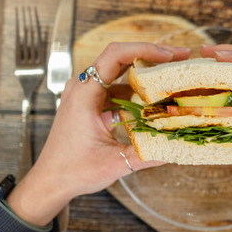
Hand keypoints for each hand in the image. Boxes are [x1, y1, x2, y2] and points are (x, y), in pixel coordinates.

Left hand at [9, 42, 190, 224]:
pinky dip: (136, 90)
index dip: (145, 50)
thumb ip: (147, 154)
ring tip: (172, 75)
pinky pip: (116, 88)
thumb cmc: (73, 171)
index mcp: (84, 94)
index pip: (115, 55)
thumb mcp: (115, 163)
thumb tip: (177, 145)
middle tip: (181, 58)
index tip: (169, 55)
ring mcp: (85, 94)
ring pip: (119, 73)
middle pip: (120, 58)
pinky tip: (155, 98)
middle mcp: (82, 87)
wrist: (51, 181)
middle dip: (152, 56)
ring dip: (146, 72)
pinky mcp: (90, 103)